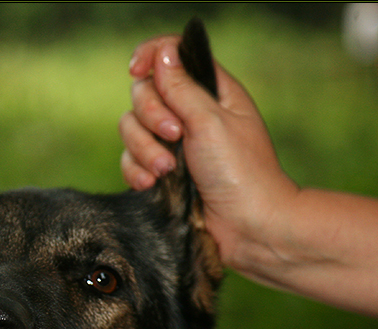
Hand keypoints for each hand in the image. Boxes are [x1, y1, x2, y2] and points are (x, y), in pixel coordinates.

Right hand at [119, 35, 298, 270]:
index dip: (151, 57)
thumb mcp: (211, 122)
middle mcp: (189, 114)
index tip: (136, 69)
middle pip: (144, 93)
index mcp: (211, 92)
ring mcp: (173, 145)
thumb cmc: (241, 173)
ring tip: (166, 171)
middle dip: (151, 115)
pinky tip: (152, 185)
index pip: (172, 56)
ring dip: (143, 149)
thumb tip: (162, 54)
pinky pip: (130, 161)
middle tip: (175, 136)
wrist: (246, 226)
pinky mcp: (160, 174)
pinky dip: (136, 171)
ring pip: (131, 128)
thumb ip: (181, 87)